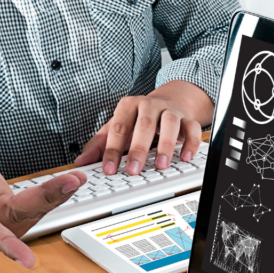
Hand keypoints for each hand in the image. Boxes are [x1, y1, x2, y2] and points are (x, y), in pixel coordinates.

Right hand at [0, 128, 85, 267]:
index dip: (5, 243)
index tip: (28, 260)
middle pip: (17, 219)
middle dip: (46, 200)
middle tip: (72, 182)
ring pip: (31, 214)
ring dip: (56, 197)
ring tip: (77, 178)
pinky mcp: (13, 214)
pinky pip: (36, 206)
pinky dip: (55, 194)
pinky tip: (72, 182)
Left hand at [76, 80, 213, 175]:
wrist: (168, 101)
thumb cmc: (139, 118)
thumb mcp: (117, 127)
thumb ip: (99, 144)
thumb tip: (81, 162)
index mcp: (128, 106)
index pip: (118, 127)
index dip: (112, 150)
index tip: (108, 169)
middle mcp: (149, 105)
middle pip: (144, 125)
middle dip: (138, 149)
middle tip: (133, 170)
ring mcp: (170, 111)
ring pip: (170, 124)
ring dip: (166, 146)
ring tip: (161, 165)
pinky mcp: (187, 119)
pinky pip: (192, 129)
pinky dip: (190, 143)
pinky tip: (185, 157)